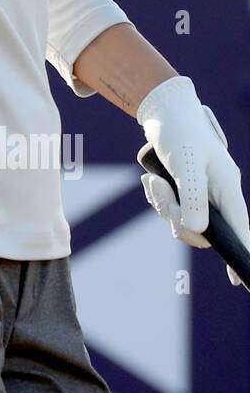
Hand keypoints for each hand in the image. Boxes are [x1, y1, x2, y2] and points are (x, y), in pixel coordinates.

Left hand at [137, 76, 249, 289]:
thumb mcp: (185, 162)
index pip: (240, 227)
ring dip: (162, 205)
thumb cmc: (180, 132)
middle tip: (158, 189)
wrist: (164, 112)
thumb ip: (193, 196)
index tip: (238, 280)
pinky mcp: (185, 191)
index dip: (240, 252)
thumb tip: (197, 230)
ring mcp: (201, 194)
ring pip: (182, 221)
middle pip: (201, 230)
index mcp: (227, 187)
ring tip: (153, 180)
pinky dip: (158, 199)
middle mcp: (217, 194)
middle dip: (174, 216)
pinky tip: (151, 181)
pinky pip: (171, 210)